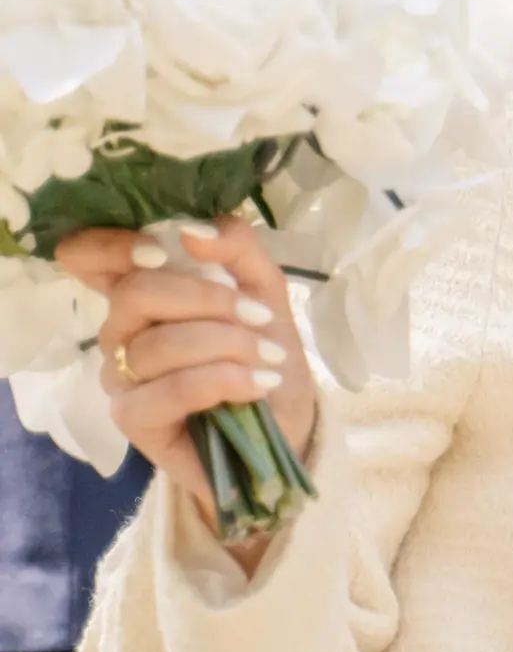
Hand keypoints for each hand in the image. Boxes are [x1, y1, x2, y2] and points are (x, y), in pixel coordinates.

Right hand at [55, 218, 317, 560]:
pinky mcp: (132, 420)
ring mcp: (120, 376)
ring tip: (269, 358)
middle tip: (260, 317)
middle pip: (135, 293)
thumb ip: (235, 247)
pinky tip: (257, 385)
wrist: (286, 420)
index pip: (86, 256)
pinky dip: (223, 381)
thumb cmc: (265, 347)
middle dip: (207, 300)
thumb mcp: (265, 285)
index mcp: (144, 287)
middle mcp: (120, 329)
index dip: (109, 246)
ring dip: (228, 345)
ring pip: (159, 344)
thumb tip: (191, 231)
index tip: (161, 251)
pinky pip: (170, 390)